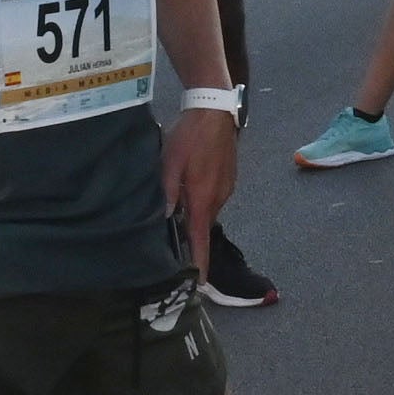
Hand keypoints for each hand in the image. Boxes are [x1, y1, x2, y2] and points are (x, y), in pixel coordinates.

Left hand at [161, 106, 238, 270]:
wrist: (214, 111)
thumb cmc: (189, 137)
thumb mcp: (169, 164)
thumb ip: (167, 193)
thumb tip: (165, 218)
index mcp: (203, 199)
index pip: (200, 240)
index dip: (199, 263)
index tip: (198, 283)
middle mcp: (218, 199)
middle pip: (202, 226)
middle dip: (192, 238)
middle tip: (174, 244)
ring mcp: (226, 189)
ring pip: (206, 211)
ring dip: (194, 215)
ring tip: (178, 208)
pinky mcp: (228, 179)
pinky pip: (212, 198)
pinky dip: (201, 200)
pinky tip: (189, 187)